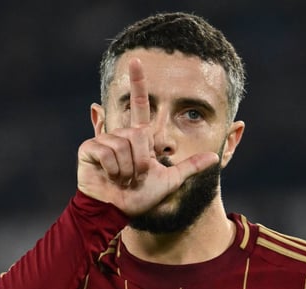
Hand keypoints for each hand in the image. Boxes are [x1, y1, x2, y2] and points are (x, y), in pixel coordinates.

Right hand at [77, 58, 218, 215]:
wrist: (118, 211)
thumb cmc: (141, 197)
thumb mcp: (171, 180)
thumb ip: (190, 167)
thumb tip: (215, 157)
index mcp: (138, 137)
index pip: (140, 105)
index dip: (138, 84)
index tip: (136, 61)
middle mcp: (121, 134)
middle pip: (139, 134)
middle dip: (142, 162)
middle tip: (134, 176)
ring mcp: (104, 140)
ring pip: (124, 144)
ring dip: (128, 169)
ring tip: (121, 178)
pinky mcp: (89, 148)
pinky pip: (108, 151)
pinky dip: (113, 169)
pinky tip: (109, 177)